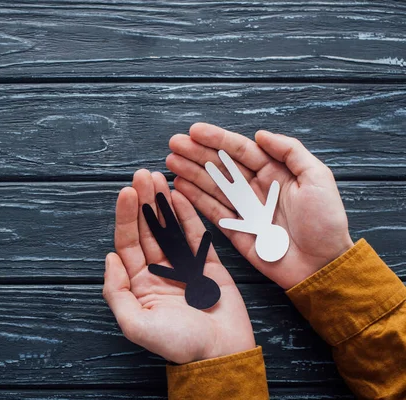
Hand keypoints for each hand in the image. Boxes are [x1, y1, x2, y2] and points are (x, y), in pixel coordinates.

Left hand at [103, 169, 254, 363]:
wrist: (222, 354)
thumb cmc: (179, 345)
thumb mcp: (136, 325)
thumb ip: (116, 293)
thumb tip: (109, 258)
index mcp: (139, 284)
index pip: (128, 243)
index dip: (126, 217)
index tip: (126, 192)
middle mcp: (158, 271)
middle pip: (147, 229)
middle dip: (143, 201)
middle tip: (142, 175)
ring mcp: (183, 266)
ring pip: (169, 227)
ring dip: (162, 202)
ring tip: (158, 177)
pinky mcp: (207, 264)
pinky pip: (195, 235)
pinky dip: (187, 215)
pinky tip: (179, 195)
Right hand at [167, 123, 353, 288]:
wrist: (323, 265)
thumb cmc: (326, 222)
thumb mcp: (317, 177)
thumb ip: (290, 151)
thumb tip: (260, 134)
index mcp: (275, 172)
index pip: (240, 150)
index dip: (217, 139)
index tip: (195, 130)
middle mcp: (255, 187)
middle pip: (221, 166)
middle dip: (197, 153)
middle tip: (175, 143)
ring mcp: (244, 209)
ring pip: (212, 185)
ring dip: (191, 172)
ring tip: (170, 161)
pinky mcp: (236, 230)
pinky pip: (212, 211)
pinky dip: (194, 199)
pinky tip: (179, 186)